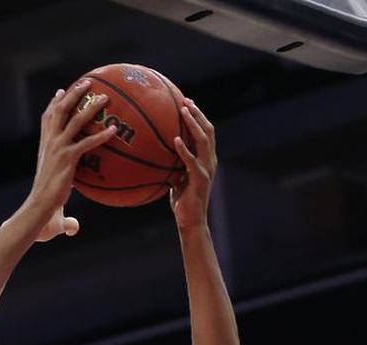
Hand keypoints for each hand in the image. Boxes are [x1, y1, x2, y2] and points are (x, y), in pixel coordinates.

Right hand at [27, 80, 117, 241]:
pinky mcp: (67, 160)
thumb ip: (68, 217)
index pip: (47, 120)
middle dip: (73, 94)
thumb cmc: (43, 214)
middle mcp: (49, 145)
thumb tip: (74, 229)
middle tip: (86, 82)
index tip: (62, 92)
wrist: (37, 213)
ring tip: (105, 96)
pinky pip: (87, 143)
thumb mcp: (56, 209)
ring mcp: (57, 150)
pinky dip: (101, 136)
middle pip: (60, 111)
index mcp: (44, 149)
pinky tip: (114, 131)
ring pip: (74, 120)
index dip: (54, 105)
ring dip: (89, 106)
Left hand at [169, 99, 217, 231]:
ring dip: (194, 123)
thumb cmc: (182, 202)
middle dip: (197, 114)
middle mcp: (210, 161)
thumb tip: (157, 154)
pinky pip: (192, 160)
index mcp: (206, 159)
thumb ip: (173, 165)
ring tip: (183, 111)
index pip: (205, 132)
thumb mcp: (176, 178)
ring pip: (203, 140)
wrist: (191, 220)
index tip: (186, 102)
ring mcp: (207, 169)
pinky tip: (176, 139)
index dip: (198, 117)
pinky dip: (184, 149)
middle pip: (208, 131)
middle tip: (185, 101)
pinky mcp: (200, 179)